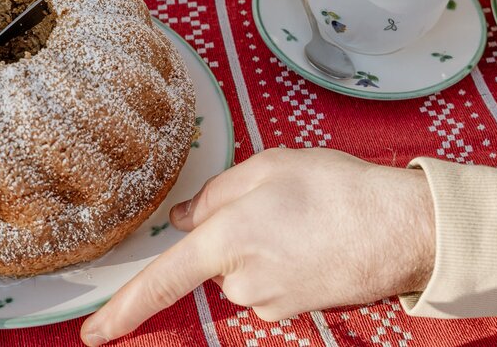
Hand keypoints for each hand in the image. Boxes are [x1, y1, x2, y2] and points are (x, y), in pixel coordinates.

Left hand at [80, 148, 434, 345]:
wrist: (403, 228)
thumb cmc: (334, 188)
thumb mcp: (267, 166)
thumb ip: (214, 194)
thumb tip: (183, 219)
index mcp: (226, 239)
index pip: (161, 282)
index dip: (122, 310)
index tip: (93, 335)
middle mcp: (242, 280)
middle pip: (212, 262)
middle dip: (230, 234)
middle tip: (276, 200)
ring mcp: (271, 301)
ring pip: (242, 270)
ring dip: (259, 245)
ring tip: (303, 216)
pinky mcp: (296, 309)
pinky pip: (269, 282)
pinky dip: (281, 259)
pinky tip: (314, 237)